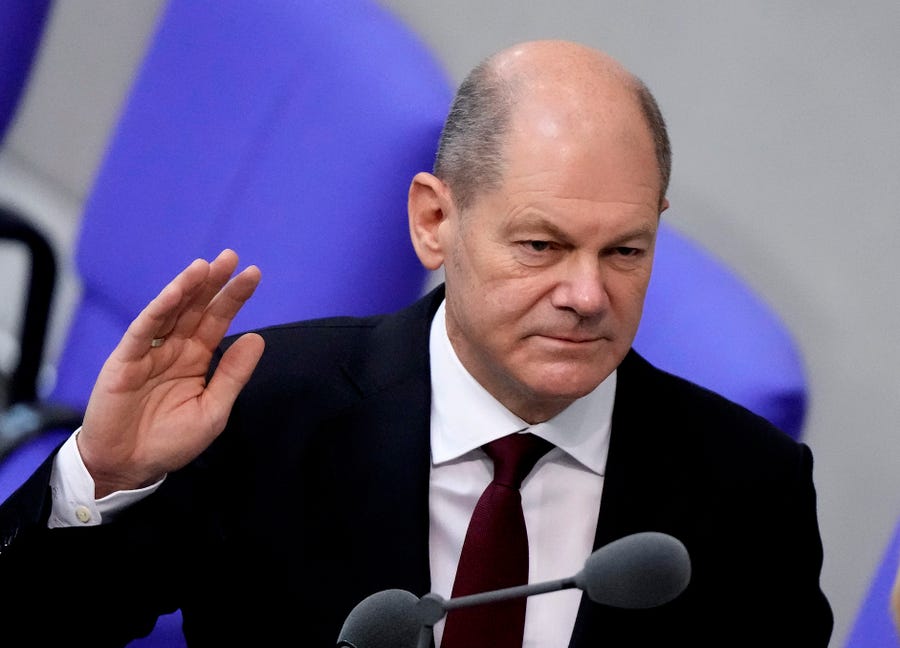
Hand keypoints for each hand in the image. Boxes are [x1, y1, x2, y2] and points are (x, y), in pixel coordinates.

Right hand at [78, 249, 264, 497]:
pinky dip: (159, 309)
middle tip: (232, 257)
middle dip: (213, 282)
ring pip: (170, 311)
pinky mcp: (125, 361)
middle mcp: (174, 348)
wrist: (129, 467)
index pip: (217, 320)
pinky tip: (175, 291)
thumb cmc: (171, 441)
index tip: (253, 274)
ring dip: (187, 287)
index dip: (234, 297)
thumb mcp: (213, 409)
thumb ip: (233, 374)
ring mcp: (149, 352)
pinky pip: (144, 330)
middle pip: (196, 308)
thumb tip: (257, 338)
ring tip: (206, 266)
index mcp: (196, 358)